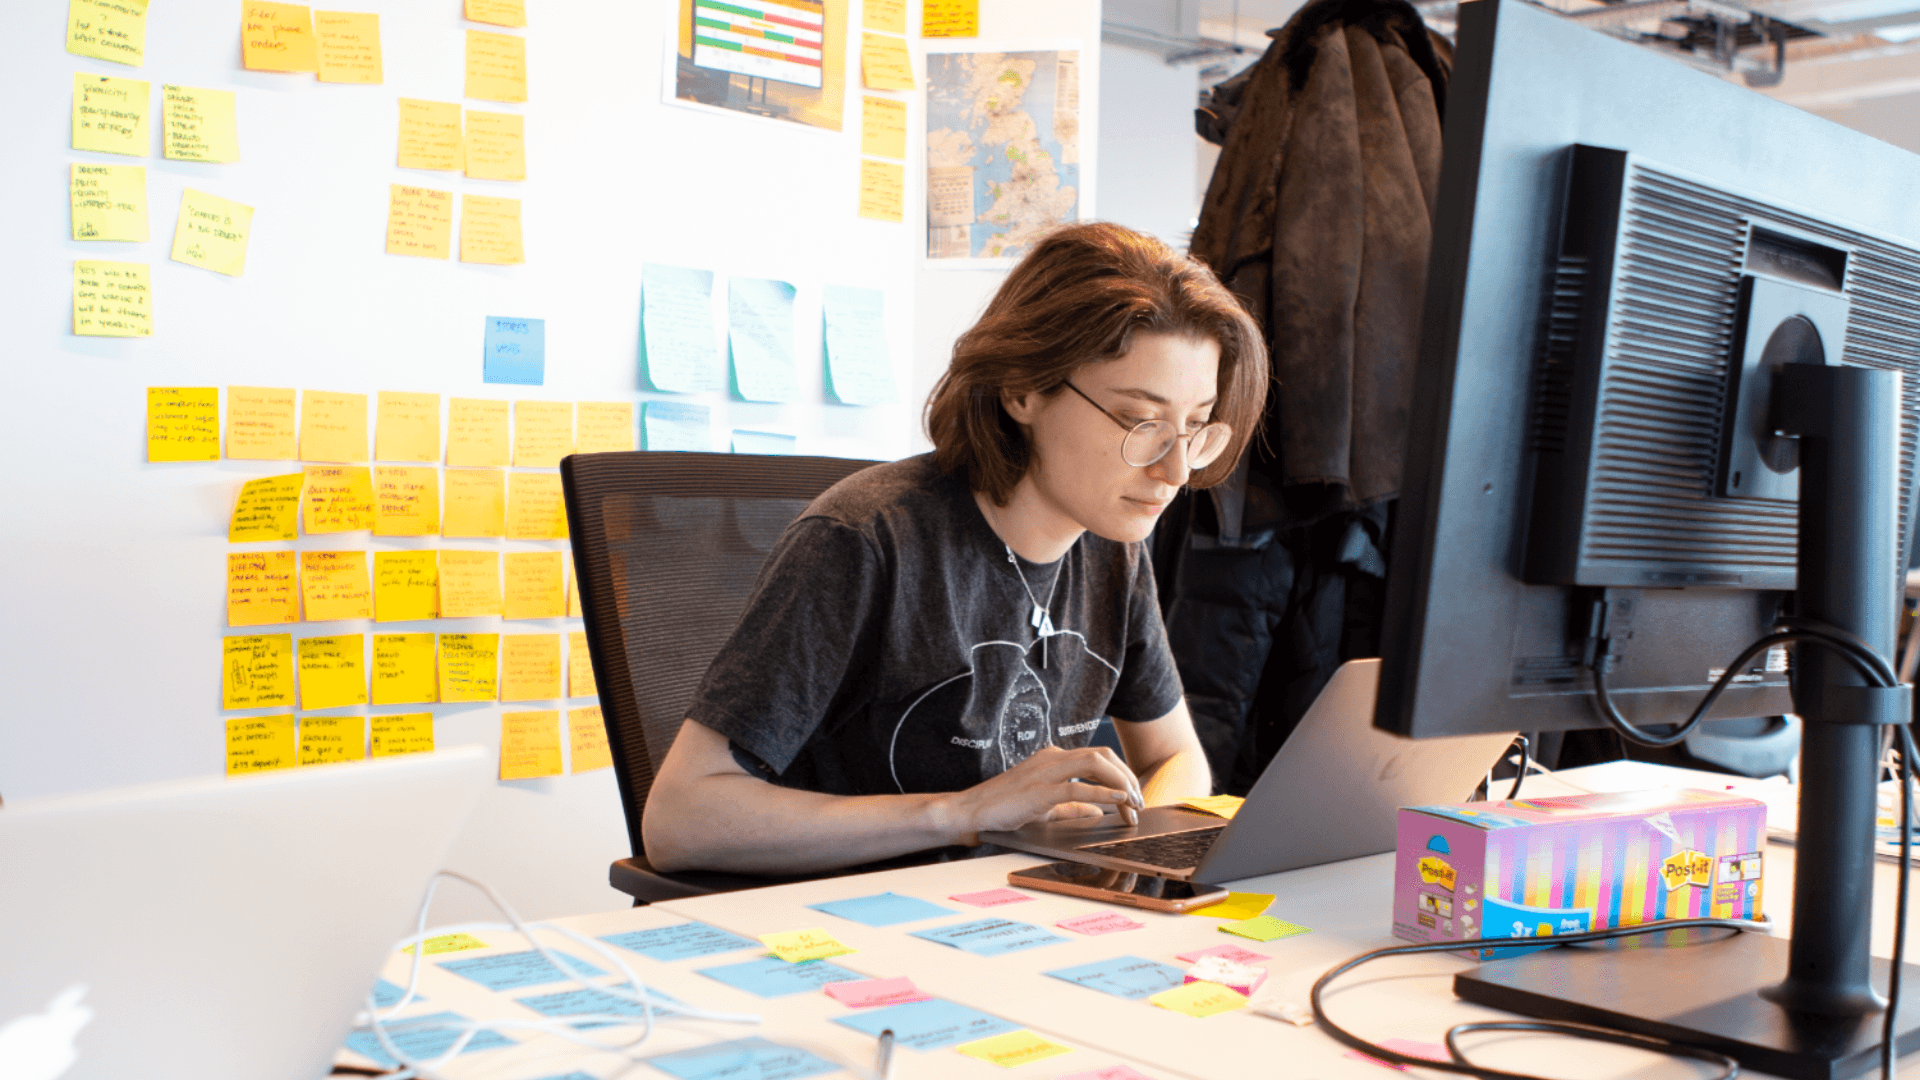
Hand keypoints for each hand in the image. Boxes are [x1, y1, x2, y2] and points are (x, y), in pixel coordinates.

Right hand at [941, 745, 1144, 843]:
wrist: (972, 811)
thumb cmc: (1004, 808)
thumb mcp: (1046, 807)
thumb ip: (1074, 806)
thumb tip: (1100, 809)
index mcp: (1054, 759)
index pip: (1098, 759)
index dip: (1122, 776)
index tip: (1133, 799)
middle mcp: (1053, 758)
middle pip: (1103, 756)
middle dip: (1127, 777)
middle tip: (1139, 802)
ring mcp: (1046, 771)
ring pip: (1095, 763)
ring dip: (1120, 782)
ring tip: (1133, 803)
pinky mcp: (1039, 790)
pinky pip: (1077, 787)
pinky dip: (1102, 792)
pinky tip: (1117, 801)